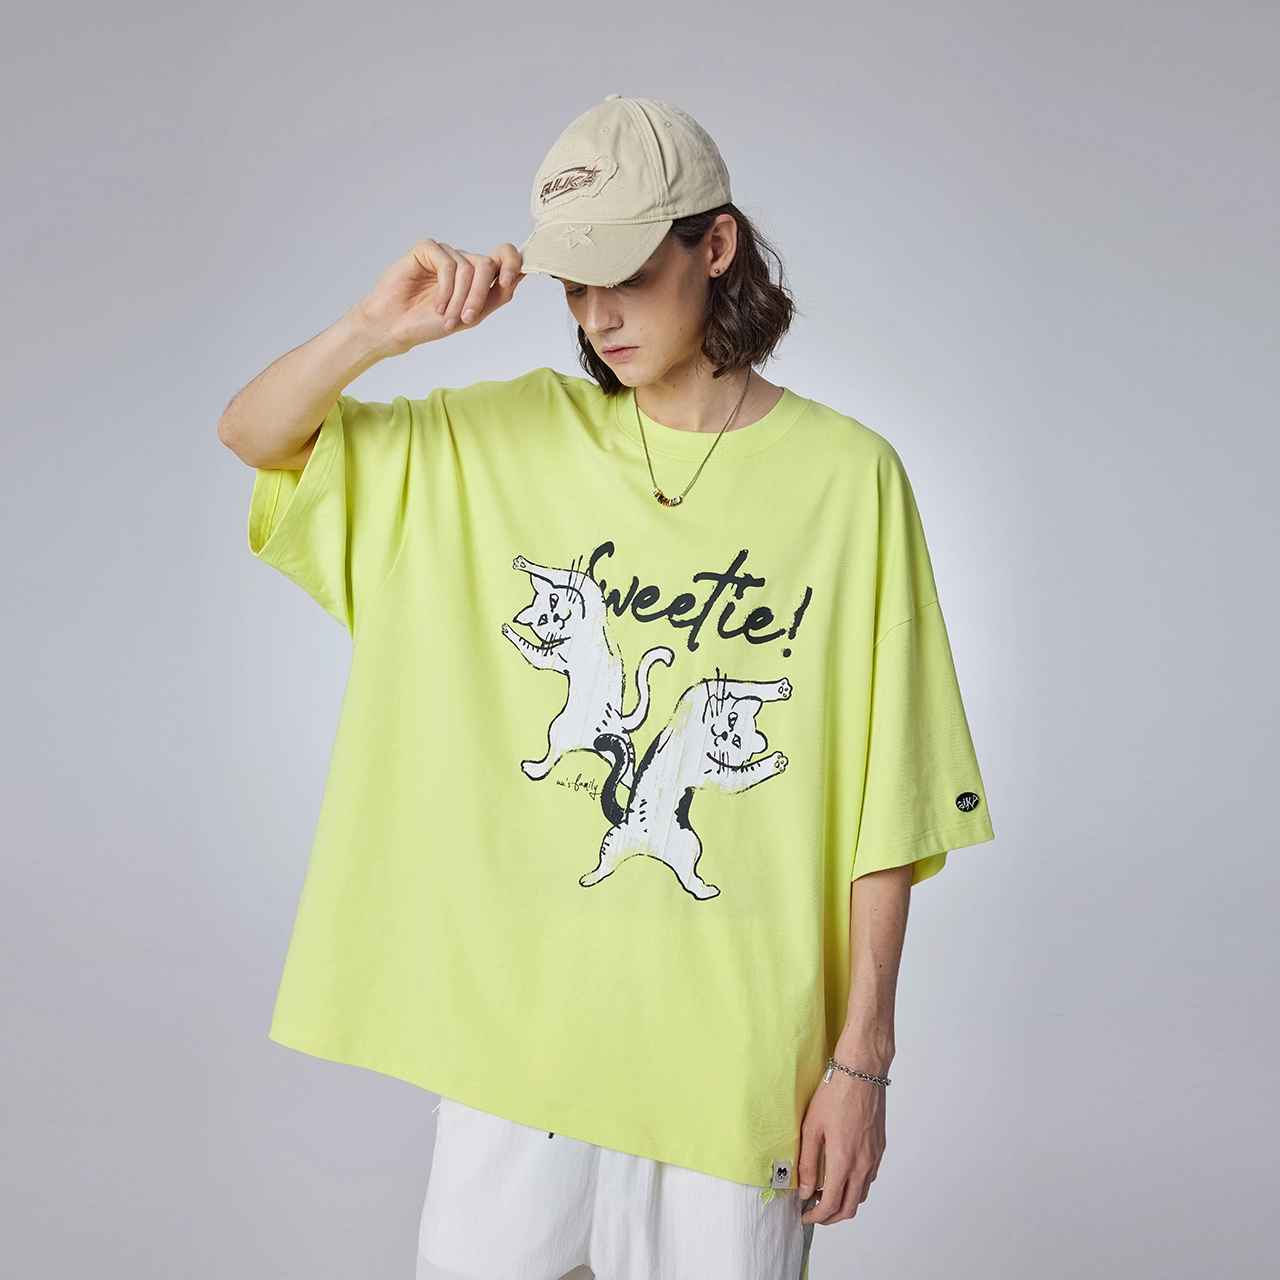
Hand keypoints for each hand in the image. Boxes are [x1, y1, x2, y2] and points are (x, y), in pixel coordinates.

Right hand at [355, 238, 524, 356]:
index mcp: (478, 275)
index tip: (509, 280)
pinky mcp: (426, 250)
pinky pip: (447, 264)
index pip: (504, 255)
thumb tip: (522, 274)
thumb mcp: (473, 314)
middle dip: (478, 295)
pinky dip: (445, 289)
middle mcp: (463, 261)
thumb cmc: (431, 323)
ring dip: (459, 298)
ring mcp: (445, 254)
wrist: (398, 327)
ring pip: (468, 267)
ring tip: (447, 318)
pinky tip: (437, 305)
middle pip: (487, 265)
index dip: (511, 262)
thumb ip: (498, 294)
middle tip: (466, 318)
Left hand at [796, 1068, 886, 1224]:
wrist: (861, 1072)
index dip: (817, 1216)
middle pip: (850, 1208)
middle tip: (815, 1212)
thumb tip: (804, 1190)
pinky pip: (869, 1178)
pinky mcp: (880, 1148)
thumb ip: (807, 1163)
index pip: (831, 1204)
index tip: (805, 1215)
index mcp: (843, 1161)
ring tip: (825, 1192)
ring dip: (844, 1201)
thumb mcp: (811, 1128)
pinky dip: (855, 1186)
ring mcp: (874, 1157)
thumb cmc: (834, 1094)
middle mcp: (863, 1164)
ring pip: (861, 1195)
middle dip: (831, 1217)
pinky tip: (842, 1174)